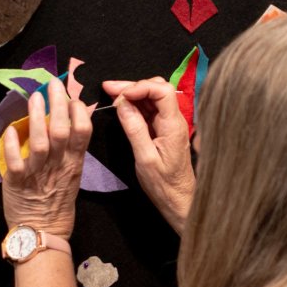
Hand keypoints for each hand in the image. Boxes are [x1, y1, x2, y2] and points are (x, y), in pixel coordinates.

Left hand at [2, 72, 91, 238]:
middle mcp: (58, 166)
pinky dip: (12, 144)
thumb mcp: (72, 176)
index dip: (79, 111)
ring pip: (39, 142)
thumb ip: (70, 152)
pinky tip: (10, 130)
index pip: (83, 132)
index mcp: (73, 163)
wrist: (42, 232)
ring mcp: (37, 173)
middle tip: (53, 84)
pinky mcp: (17, 181)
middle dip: (58, 104)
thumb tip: (66, 124)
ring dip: (37, 117)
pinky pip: (14, 160)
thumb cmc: (57, 204)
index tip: (72, 96)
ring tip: (35, 98)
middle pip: (61, 130)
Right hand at [102, 78, 194, 233]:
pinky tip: (121, 105)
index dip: (140, 87)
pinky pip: (150, 110)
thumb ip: (135, 129)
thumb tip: (122, 104)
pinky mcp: (163, 130)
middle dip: (132, 86)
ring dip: (132, 93)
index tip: (120, 94)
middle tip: (108, 88)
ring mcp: (169, 124)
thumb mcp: (145, 159)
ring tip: (110, 93)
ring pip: (152, 98)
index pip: (162, 91)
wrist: (179, 199)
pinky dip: (135, 104)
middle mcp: (174, 121)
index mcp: (173, 126)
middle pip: (157, 89)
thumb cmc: (164, 184)